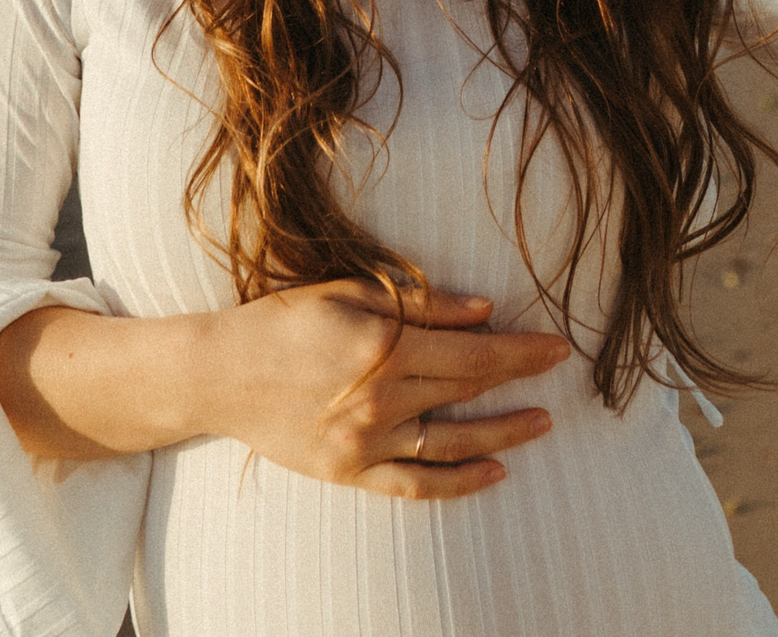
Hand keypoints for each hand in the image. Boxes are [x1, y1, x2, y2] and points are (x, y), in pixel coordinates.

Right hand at [195, 281, 572, 498]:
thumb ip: (421, 303)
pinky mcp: (349, 471)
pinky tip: (493, 471)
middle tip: (558, 372)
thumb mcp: (350, 293)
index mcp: (385, 348)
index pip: (472, 352)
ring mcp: (366, 441)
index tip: (556, 346)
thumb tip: (484, 310)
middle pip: (468, 391)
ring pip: (452, 442)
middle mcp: (381, 399)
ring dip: (503, 433)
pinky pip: (414, 484)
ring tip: (540, 423)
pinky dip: (457, 482)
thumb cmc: (283, 322)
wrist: (218, 375)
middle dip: (519, 379)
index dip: (520, 350)